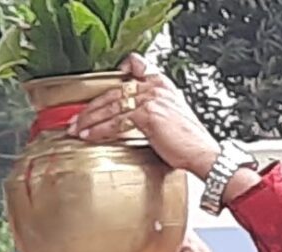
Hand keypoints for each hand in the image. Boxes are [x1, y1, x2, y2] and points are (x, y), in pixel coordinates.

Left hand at [72, 55, 218, 178]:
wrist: (204, 155)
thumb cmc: (189, 142)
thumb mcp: (172, 116)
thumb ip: (153, 108)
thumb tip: (129, 117)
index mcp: (162, 84)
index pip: (134, 66)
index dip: (114, 77)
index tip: (98, 91)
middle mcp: (156, 87)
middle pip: (114, 92)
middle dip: (91, 107)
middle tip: (76, 119)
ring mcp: (152, 99)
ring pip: (111, 106)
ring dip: (90, 119)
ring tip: (77, 129)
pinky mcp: (147, 114)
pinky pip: (116, 122)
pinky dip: (99, 130)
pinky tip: (89, 136)